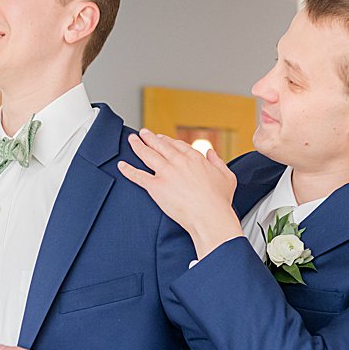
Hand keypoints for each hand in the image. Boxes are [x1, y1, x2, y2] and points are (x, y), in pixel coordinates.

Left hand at [117, 129, 241, 259]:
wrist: (210, 216)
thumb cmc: (219, 201)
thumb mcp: (227, 176)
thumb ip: (218, 162)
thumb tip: (211, 153)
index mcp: (194, 158)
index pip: (177, 145)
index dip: (167, 141)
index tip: (161, 139)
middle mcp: (178, 162)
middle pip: (160, 145)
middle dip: (149, 138)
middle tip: (143, 133)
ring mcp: (166, 173)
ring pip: (147, 155)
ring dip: (137, 146)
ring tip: (131, 140)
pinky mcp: (156, 187)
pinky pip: (138, 176)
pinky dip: (128, 170)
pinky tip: (122, 165)